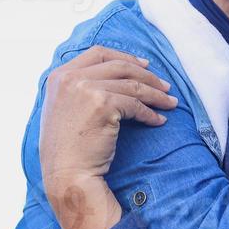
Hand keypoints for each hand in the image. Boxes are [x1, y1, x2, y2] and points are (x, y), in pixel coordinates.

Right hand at [38, 46, 178, 228]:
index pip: (97, 53)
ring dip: (155, 94)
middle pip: (119, 65)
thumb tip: (111, 77)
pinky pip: (135, 104)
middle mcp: (70, 78)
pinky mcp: (103, 104)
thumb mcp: (62, 109)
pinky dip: (150, 112)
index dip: (125, 57)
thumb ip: (77, 88)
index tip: (144, 65)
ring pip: (132, 84)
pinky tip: (158, 120)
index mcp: (59, 76)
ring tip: (170, 103)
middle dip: (147, 75)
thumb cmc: (67, 149)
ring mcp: (86, 89)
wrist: (67, 174)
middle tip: (164, 86)